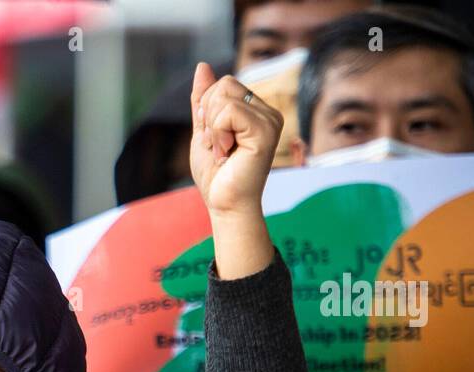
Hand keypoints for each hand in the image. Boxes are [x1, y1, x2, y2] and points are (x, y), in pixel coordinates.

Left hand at [189, 62, 281, 278]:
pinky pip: (227, 111)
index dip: (207, 111)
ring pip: (224, 96)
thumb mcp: (204, 131)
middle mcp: (268, 112)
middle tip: (219, 147)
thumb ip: (203, 100)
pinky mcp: (265, 131)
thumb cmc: (216, 175)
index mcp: (256, 111)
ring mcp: (270, 120)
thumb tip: (203, 65)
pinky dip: (217, 133)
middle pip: (224, 85)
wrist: (224, 204)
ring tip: (224, 151)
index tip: (215, 140)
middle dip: (208, 117)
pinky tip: (227, 153)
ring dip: (212, 128)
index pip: (223, 84)